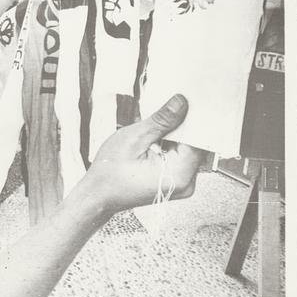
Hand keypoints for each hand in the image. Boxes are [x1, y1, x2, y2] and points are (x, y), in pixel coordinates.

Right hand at [65, 94, 204, 218]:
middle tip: (164, 113)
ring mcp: (182, 184)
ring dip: (174, 135)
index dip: (192, 118)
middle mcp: (186, 183)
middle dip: (181, 126)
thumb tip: (181, 103)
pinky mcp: (175, 181)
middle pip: (195, 144)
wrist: (98, 195)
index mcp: (178, 174)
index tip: (185, 101)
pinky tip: (154, 141)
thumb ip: (161, 121)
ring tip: (153, 131)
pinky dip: (170, 145)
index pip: (199, 139)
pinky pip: (180, 157)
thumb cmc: (109, 174)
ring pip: (187, 149)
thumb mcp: (133, 139)